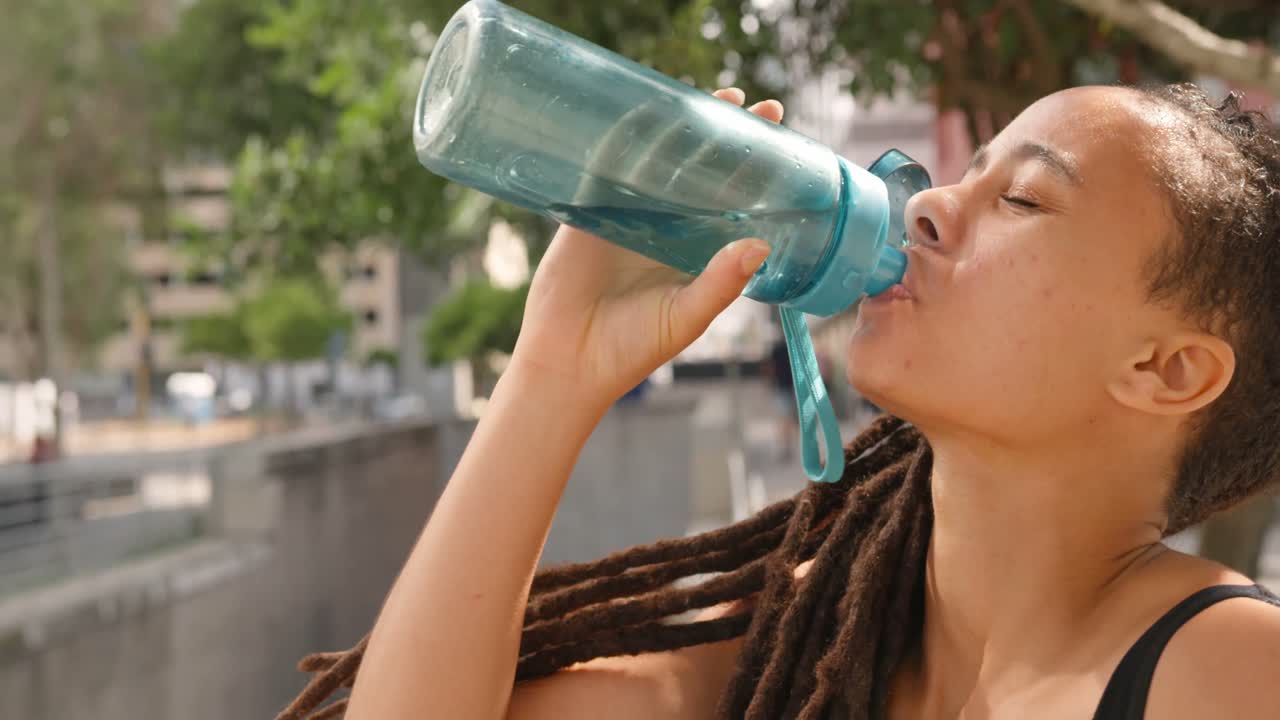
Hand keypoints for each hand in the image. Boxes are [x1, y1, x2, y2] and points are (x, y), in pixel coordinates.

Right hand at [509, 88, 785, 409]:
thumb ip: (721, 282)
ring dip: (676, 128)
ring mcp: (626, 215)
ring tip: (704, 97)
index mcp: (695, 249)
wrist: (569, 362)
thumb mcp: (687, 316)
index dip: (754, 166)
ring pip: (655, 162)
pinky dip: (621, 140)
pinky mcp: (588, 212)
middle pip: (698, 168)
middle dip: (720, 134)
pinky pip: (606, 168)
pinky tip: (640, 112)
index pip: (732, 197)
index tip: (778, 135)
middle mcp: (665, 227)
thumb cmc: (633, 348)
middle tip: (747, 103)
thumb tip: (762, 244)